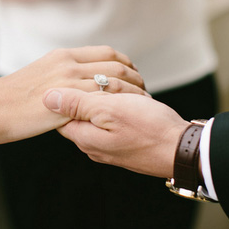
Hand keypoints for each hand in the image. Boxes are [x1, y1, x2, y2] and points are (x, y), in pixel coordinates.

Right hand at [0, 46, 145, 143]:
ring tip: (143, 104)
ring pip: (116, 80)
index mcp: (62, 55)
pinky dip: (123, 105)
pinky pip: (106, 98)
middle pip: (118, 64)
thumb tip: (71, 87)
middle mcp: (69, 63)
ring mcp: (70, 80)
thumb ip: (58, 78)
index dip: (126, 63)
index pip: (107, 52)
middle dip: (136, 77)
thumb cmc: (8, 100)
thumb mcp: (37, 78)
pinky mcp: (70, 100)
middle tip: (144, 92)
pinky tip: (129, 115)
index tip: (134, 75)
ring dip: (135, 92)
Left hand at [42, 88, 188, 177]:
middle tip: (109, 84)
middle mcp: (92, 145)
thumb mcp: (109, 110)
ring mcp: (108, 145)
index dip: (67, 91)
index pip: (59, 112)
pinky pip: (114, 120)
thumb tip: (46, 98)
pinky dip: (122, 106)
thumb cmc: (149, 128)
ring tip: (127, 93)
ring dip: (110, 98)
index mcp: (83, 137)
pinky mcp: (124, 141)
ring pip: (99, 113)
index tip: (82, 78)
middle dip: (91, 93)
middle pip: (78, 111)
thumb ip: (76, 104)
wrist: (183, 150)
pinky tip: (133, 101)